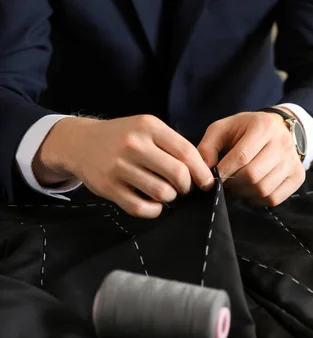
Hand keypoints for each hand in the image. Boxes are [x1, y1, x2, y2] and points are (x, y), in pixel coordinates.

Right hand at [34, 115, 213, 217]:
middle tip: (183, 188)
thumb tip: (203, 171)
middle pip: (178, 174)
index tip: (206, 182)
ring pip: (162, 192)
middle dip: (187, 186)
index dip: (201, 171)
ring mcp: (119, 167)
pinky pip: (141, 208)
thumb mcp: (148, 129)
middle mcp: (134, 145)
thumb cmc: (123, 137)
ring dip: (170, 197)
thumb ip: (173, 145)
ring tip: (166, 192)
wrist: (80, 142)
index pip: (187, 152)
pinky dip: (154, 210)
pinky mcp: (108, 187)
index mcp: (149, 127)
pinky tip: (153, 204)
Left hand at [197, 110, 305, 205]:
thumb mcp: (223, 129)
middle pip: (253, 175)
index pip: (241, 156)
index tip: (213, 178)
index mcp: (263, 127)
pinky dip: (258, 199)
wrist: (279, 130)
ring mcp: (293, 161)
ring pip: (263, 189)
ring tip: (238, 185)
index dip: (224, 171)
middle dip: (234, 183)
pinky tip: (252, 189)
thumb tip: (203, 172)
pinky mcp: (298, 176)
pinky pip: (274, 198)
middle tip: (226, 182)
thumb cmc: (246, 130)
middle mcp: (282, 143)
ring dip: (244, 193)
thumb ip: (207, 147)